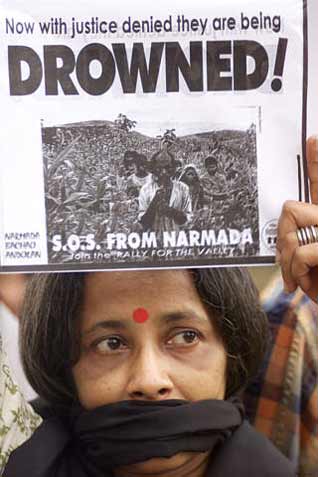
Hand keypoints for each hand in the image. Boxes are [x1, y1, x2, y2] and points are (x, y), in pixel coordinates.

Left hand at [276, 136, 317, 300]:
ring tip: (300, 276)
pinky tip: (306, 284)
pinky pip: (300, 252)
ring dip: (287, 259)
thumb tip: (283, 232)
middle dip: (281, 240)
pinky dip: (296, 274)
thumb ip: (297, 240)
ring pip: (292, 223)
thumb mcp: (308, 261)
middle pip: (290, 207)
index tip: (312, 140)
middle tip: (288, 263)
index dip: (317, 161)